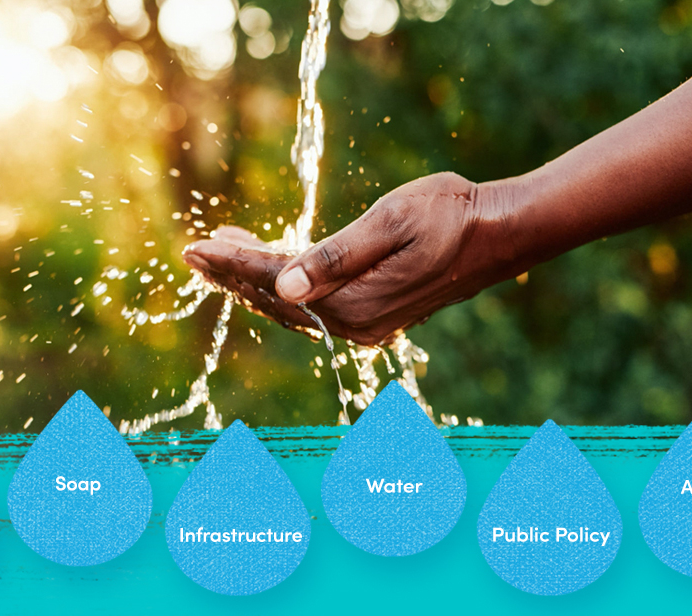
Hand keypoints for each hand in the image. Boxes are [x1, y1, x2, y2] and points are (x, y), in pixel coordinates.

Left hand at [182, 172, 514, 344]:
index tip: (192, 247)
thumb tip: (283, 284)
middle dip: (233, 275)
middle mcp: (355, 323)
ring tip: (221, 254)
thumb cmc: (450, 214)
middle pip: (275, 301)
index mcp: (354, 301)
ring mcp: (366, 324)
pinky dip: (285, 286)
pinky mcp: (375, 316)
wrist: (499, 233)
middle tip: (194, 252)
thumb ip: (335, 256)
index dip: (231, 264)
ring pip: (293, 306)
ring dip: (254, 281)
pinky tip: (272, 267)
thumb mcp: (390, 222)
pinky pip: (314, 306)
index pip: (274, 282)